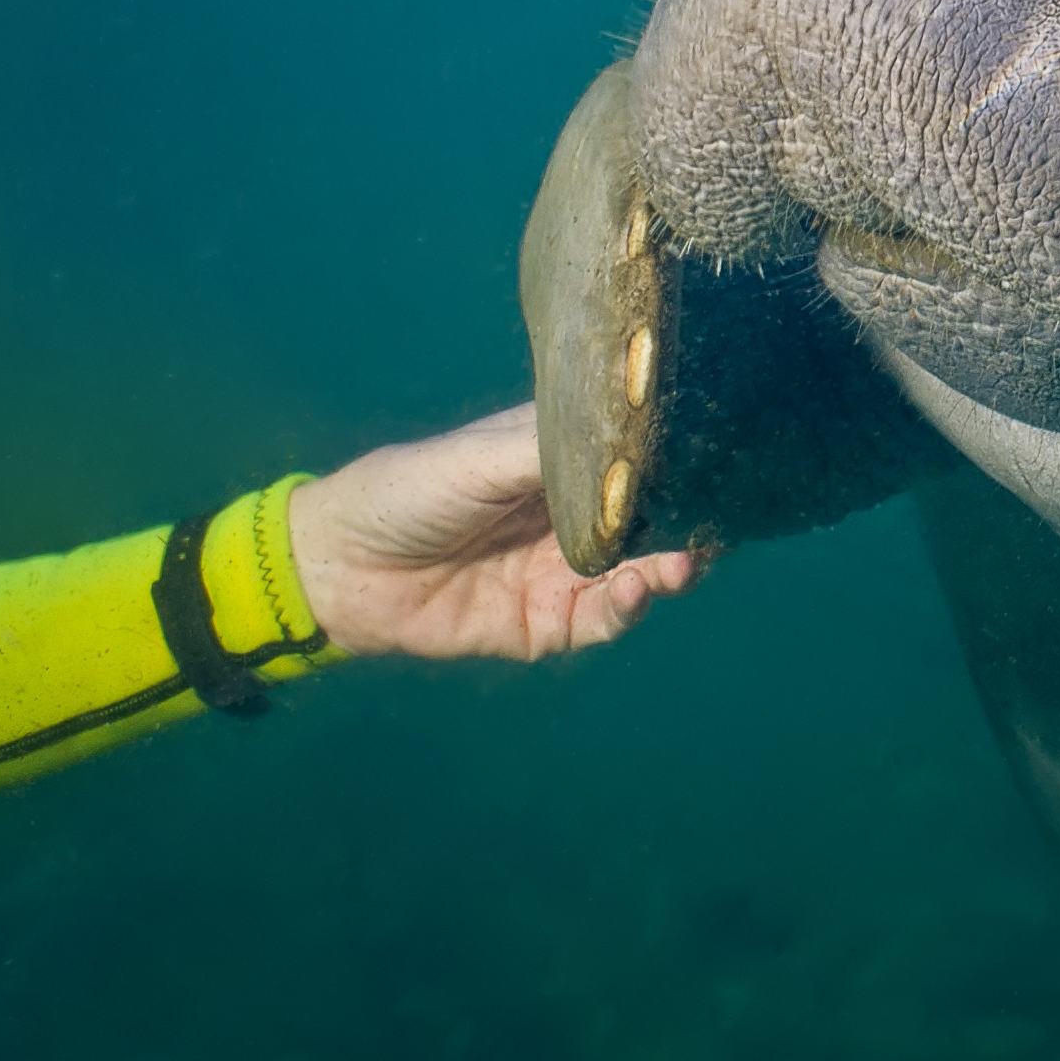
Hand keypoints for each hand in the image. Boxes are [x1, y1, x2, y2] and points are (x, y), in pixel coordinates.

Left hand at [286, 403, 699, 660]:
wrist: (339, 568)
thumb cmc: (409, 490)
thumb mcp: (484, 455)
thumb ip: (557, 450)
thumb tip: (637, 433)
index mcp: (559, 464)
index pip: (633, 461)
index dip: (675, 461)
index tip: (720, 459)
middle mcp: (571, 517)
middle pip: (648, 521)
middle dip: (685, 520)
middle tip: (715, 520)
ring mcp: (562, 573)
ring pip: (636, 574)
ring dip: (665, 568)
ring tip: (681, 561)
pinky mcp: (546, 627)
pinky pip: (600, 622)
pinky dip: (625, 609)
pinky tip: (635, 589)